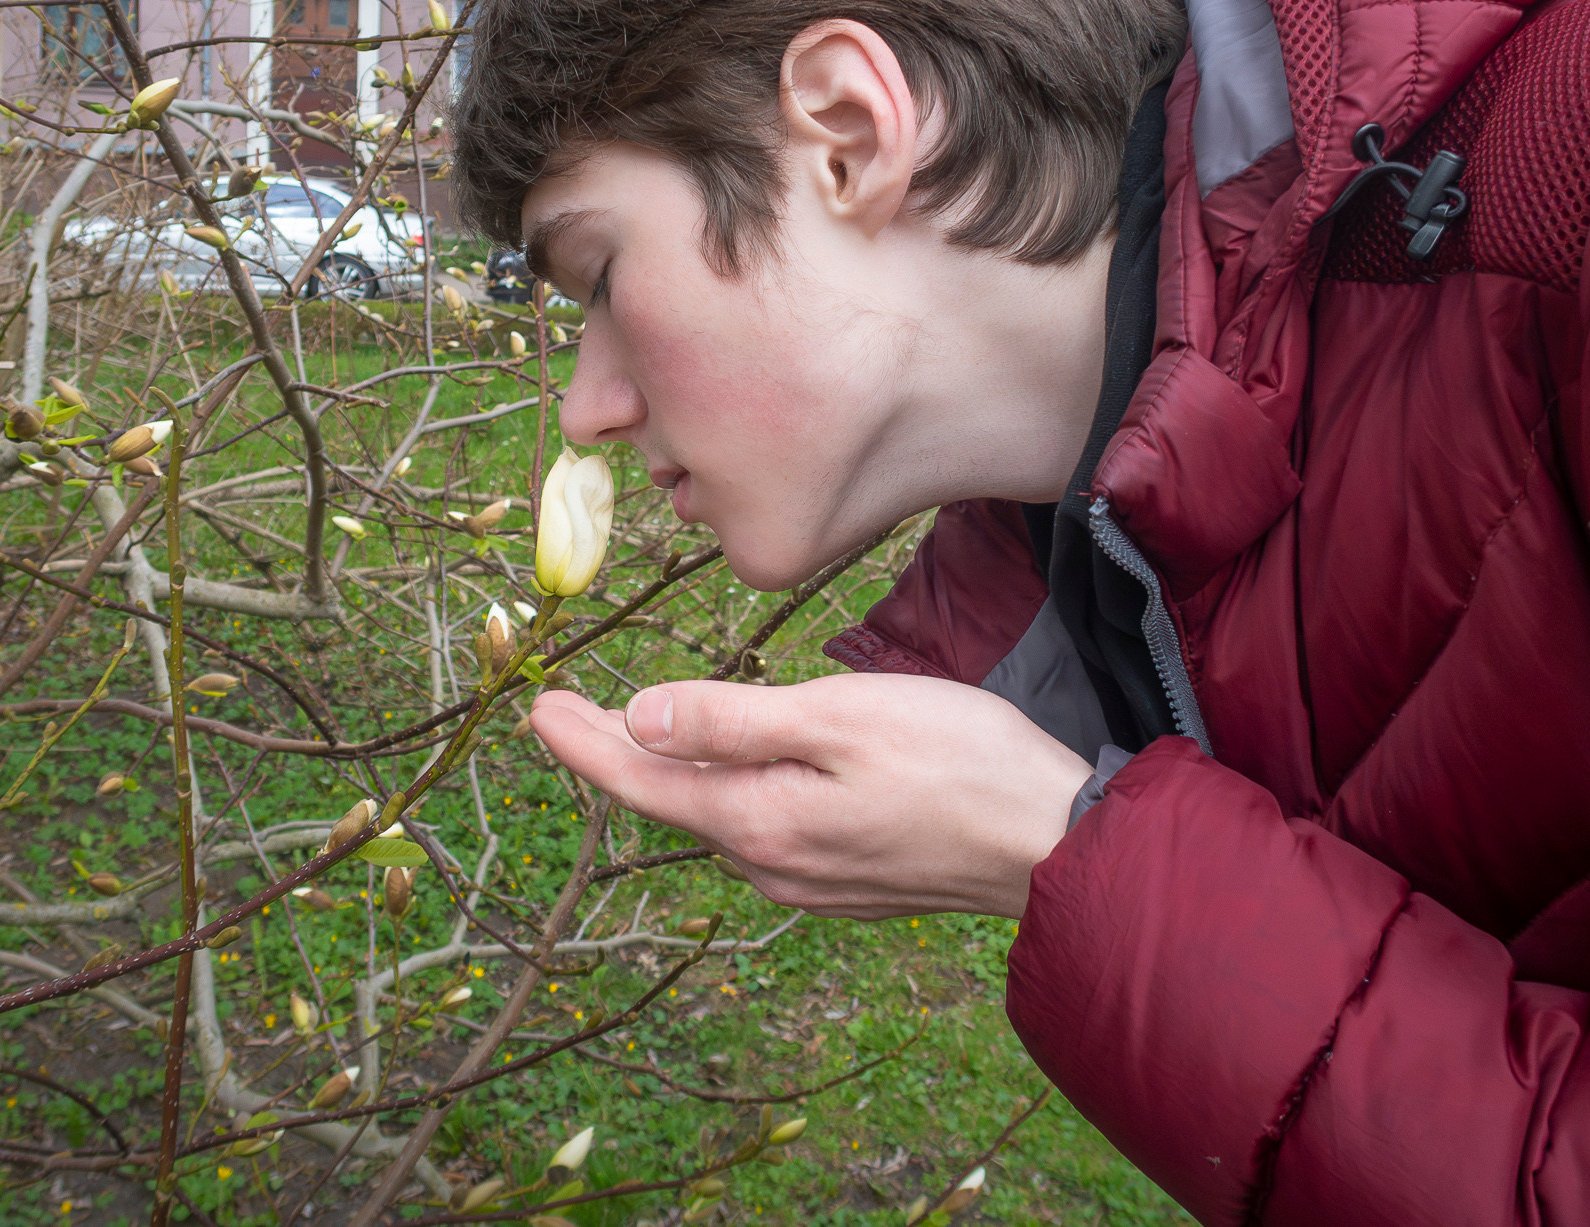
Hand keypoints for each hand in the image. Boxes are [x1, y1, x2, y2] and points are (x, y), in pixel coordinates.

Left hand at [527, 673, 1095, 918]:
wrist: (1055, 845)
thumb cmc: (957, 763)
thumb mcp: (837, 717)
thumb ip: (731, 720)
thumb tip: (636, 719)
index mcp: (756, 821)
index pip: (639, 781)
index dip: (581, 742)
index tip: (534, 707)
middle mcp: (769, 866)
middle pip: (673, 802)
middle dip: (618, 753)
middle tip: (568, 712)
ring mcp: (808, 883)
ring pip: (719, 817)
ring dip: (677, 774)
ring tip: (641, 733)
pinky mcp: (845, 883)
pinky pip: (764, 832)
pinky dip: (733, 793)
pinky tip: (738, 771)